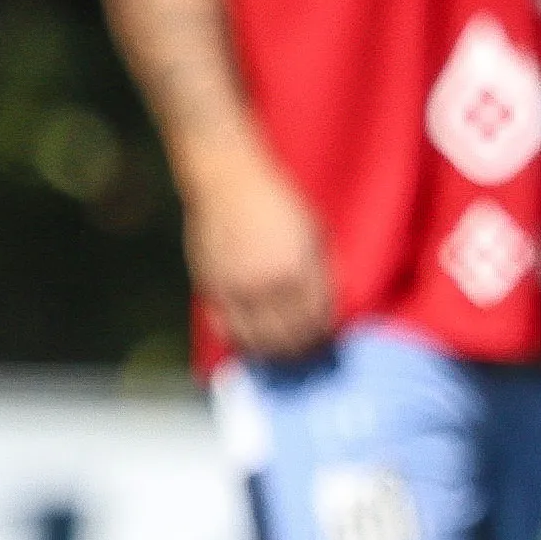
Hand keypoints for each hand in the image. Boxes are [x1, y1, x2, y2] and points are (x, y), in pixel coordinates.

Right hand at [180, 146, 338, 363]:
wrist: (227, 182)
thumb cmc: (277, 202)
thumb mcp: (314, 233)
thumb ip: (322, 270)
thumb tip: (328, 305)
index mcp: (300, 270)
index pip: (318, 320)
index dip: (324, 336)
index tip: (327, 343)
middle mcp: (269, 285)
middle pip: (289, 337)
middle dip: (302, 351)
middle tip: (307, 357)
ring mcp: (237, 289)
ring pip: (257, 340)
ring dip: (272, 353)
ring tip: (281, 355)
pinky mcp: (211, 288)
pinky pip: (227, 329)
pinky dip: (241, 342)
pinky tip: (250, 343)